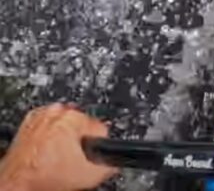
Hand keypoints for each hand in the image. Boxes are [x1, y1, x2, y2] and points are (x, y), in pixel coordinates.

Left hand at [0, 104, 116, 190]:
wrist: (16, 184)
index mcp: (74, 118)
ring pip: (65, 125)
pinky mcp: (28, 123)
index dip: (98, 148)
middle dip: (80, 142)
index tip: (88, 159)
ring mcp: (41, 116)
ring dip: (64, 139)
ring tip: (56, 158)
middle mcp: (57, 111)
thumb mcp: (91, 176)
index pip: (101, 129)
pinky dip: (49, 137)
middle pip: (82, 126)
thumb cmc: (44, 178)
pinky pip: (48, 127)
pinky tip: (46, 153)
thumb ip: (111, 163)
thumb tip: (115, 160)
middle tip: (71, 161)